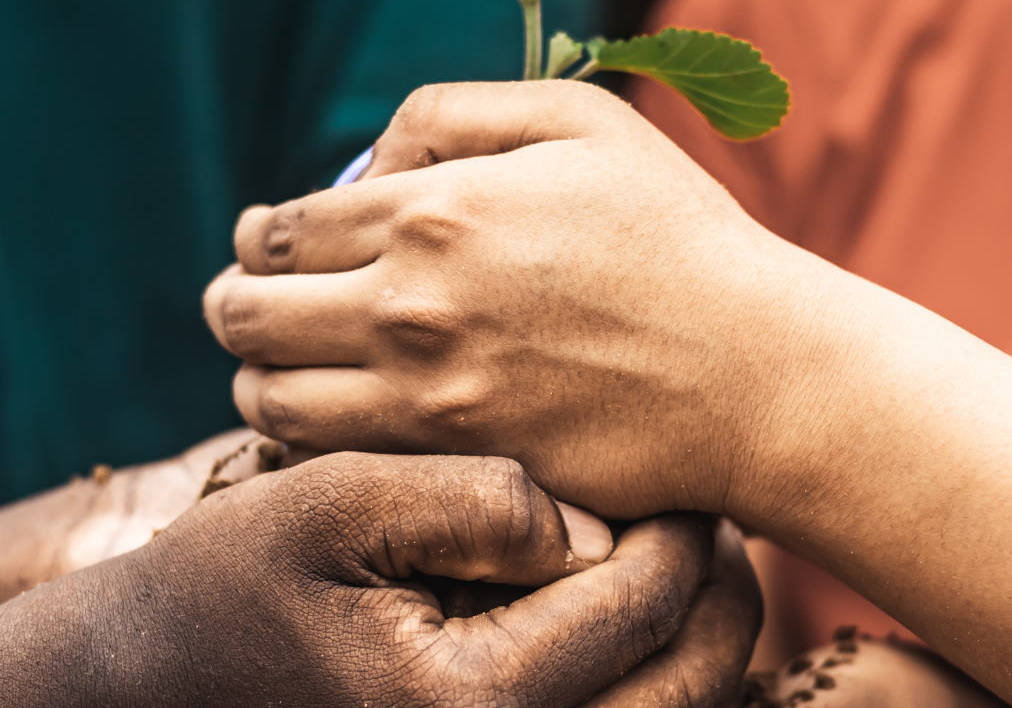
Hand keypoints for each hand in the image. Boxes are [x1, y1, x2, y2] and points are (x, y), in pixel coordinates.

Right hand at [0, 452, 739, 707]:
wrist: (158, 680)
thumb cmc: (238, 581)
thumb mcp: (331, 506)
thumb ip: (464, 501)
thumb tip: (588, 522)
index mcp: (473, 702)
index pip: (638, 606)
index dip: (680, 526)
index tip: (685, 463)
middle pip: (690, 686)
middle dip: (719, 591)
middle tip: (714, 510)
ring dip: (703, 636)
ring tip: (695, 551)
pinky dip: (659, 671)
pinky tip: (639, 604)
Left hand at [204, 81, 824, 520]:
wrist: (753, 370)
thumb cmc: (673, 232)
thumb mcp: (576, 118)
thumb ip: (452, 111)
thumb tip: (369, 161)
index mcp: (433, 210)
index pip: (282, 228)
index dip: (259, 234)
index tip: (266, 241)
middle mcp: (410, 306)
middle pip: (249, 311)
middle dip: (234, 298)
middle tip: (244, 297)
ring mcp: (427, 399)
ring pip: (269, 397)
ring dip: (253, 372)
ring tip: (270, 361)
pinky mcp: (456, 467)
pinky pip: (328, 460)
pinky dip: (302, 437)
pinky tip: (326, 415)